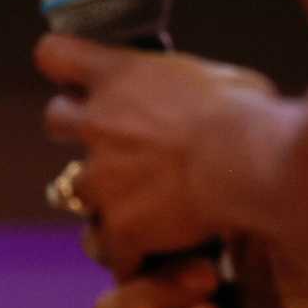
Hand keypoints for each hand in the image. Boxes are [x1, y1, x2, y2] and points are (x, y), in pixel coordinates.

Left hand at [39, 32, 274, 275]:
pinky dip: (128, 252)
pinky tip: (152, 253)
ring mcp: (102, 177)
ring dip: (102, 194)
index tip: (77, 77)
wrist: (252, 164)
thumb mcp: (215, 78)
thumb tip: (198, 97)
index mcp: (120, 76)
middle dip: (76, 129)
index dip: (63, 66)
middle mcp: (98, 122)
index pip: (55, 54)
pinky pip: (110, 247)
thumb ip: (184, 88)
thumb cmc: (248, 113)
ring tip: (140, 205)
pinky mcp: (119, 226)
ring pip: (74, 189)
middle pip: (56, 120)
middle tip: (110, 142)